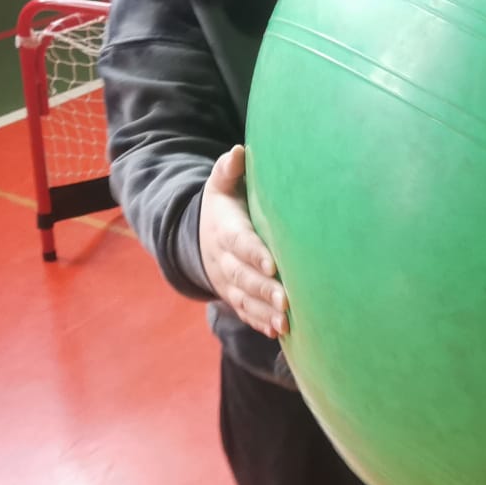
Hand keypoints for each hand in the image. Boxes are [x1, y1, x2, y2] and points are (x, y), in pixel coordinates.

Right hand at [199, 145, 288, 336]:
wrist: (198, 237)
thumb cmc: (224, 206)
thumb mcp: (220, 185)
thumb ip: (229, 170)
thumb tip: (239, 151)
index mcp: (225, 230)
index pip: (240, 243)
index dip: (255, 254)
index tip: (274, 264)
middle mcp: (224, 260)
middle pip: (244, 277)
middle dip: (265, 290)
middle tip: (288, 300)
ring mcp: (228, 281)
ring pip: (245, 299)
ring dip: (265, 312)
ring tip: (287, 322)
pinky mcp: (234, 296)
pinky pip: (245, 312)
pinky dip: (260, 323)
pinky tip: (278, 333)